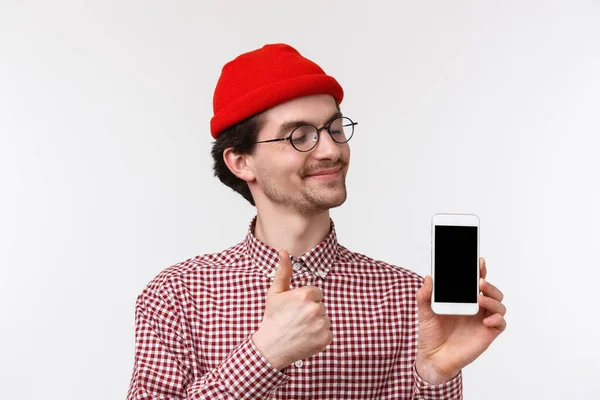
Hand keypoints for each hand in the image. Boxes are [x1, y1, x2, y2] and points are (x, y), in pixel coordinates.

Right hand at [252, 250, 332, 369]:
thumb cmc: (272, 318)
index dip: (305, 300)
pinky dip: (319, 336)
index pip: (316, 293)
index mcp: (305, 294)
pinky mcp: (326, 339)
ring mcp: (322, 325)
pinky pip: (328, 332)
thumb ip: (283, 271)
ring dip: (316, 323)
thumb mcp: (275, 293)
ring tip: (300, 329)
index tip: (295, 308)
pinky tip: (306, 337)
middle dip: (311, 311)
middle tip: (296, 319)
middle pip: (321, 305)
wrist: (271, 347)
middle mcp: (316, 308)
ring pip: (325, 319)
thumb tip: (283, 251)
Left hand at [415, 257, 506, 383]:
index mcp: (462, 299)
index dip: (479, 271)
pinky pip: (500, 323)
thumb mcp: (424, 311)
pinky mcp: (487, 333)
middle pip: (491, 291)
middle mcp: (475, 308)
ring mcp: (482, 320)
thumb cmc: (431, 333)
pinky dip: (497, 319)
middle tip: (480, 282)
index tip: (479, 261)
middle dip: (489, 284)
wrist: (433, 357)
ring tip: (480, 299)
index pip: (475, 282)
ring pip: (499, 305)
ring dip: (493, 300)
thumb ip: (425, 295)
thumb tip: (429, 278)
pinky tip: (485, 320)